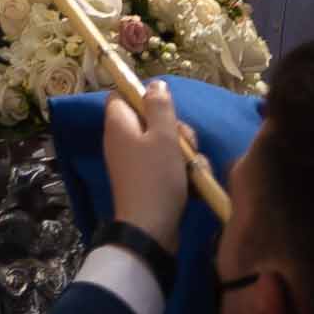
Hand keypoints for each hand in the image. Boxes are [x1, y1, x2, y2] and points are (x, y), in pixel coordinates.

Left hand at [103, 80, 191, 245]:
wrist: (151, 230)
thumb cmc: (156, 177)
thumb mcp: (163, 136)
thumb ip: (160, 107)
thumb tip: (154, 83)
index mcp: (119, 124)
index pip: (123, 96)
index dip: (144, 97)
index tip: (166, 108)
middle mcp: (122, 141)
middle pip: (151, 121)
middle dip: (176, 131)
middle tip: (185, 145)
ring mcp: (135, 164)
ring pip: (164, 146)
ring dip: (185, 156)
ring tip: (194, 169)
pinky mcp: (147, 183)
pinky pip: (167, 168)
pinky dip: (181, 174)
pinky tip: (194, 186)